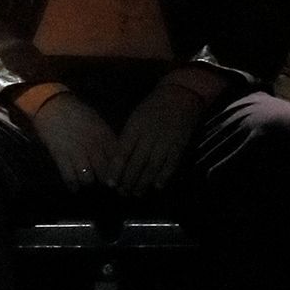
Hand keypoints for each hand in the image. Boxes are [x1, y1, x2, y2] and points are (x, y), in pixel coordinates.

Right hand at [30, 90, 121, 190]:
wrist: (51, 103)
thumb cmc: (77, 113)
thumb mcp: (98, 123)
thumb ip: (108, 140)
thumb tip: (117, 159)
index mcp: (104, 136)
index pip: (118, 161)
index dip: (120, 174)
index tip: (120, 183)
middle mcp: (93, 145)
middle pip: (104, 173)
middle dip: (106, 184)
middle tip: (105, 190)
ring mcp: (76, 151)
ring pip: (88, 179)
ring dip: (89, 184)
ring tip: (89, 187)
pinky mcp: (60, 156)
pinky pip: (69, 177)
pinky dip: (73, 185)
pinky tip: (74, 187)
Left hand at [114, 75, 214, 196]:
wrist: (179, 96)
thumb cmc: (152, 107)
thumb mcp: (135, 117)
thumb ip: (128, 137)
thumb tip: (117, 158)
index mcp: (135, 127)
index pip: (122, 153)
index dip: (116, 170)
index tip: (110, 183)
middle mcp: (148, 136)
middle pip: (136, 163)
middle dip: (128, 181)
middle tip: (122, 193)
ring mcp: (165, 142)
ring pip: (152, 167)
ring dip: (143, 183)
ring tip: (136, 193)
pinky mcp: (179, 146)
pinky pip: (170, 165)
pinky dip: (163, 176)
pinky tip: (157, 186)